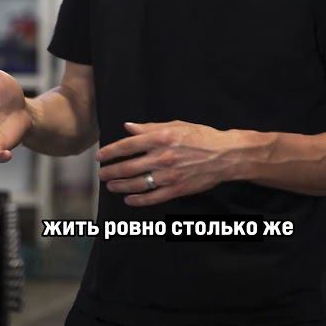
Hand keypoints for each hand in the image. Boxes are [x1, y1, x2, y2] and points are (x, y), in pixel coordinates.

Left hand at [95, 121, 247, 206]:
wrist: (225, 155)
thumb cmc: (202, 137)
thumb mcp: (176, 125)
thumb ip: (150, 127)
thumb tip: (128, 127)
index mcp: (161, 138)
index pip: (128, 145)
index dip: (111, 152)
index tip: (101, 156)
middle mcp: (162, 157)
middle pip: (128, 167)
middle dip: (111, 171)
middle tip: (102, 174)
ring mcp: (168, 175)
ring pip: (137, 184)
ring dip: (120, 186)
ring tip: (111, 186)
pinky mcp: (176, 189)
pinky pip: (152, 197)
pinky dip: (138, 200)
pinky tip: (129, 199)